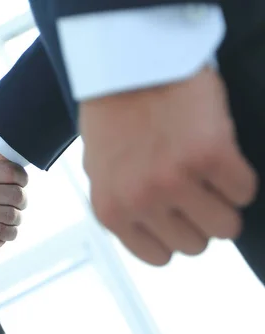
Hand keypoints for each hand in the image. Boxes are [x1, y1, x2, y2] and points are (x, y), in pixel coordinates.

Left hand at [81, 67, 257, 265]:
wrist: (127, 65)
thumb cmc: (112, 116)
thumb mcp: (100, 172)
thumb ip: (122, 206)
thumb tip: (149, 233)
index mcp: (112, 211)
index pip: (160, 256)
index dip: (173, 234)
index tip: (177, 214)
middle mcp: (140, 202)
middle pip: (196, 245)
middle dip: (198, 217)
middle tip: (192, 186)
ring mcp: (175, 180)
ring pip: (225, 226)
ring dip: (222, 202)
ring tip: (205, 172)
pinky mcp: (209, 154)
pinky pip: (244, 190)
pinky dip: (238, 175)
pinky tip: (217, 152)